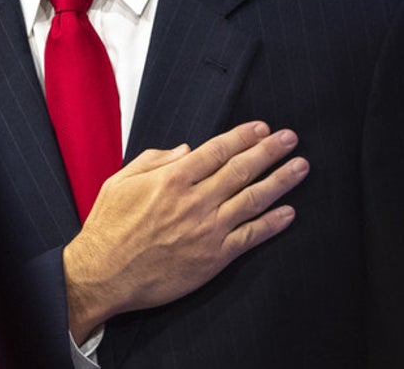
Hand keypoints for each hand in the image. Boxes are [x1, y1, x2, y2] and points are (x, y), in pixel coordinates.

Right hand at [63, 121, 309, 341]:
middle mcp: (194, 201)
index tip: (262, 128)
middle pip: (241, 169)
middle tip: (290, 138)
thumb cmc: (108, 228)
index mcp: (171, 179)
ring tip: (299, 167)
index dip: (242, 137)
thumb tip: (185, 150)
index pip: (216, 151)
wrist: (104, 274)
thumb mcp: (118, 183)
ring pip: (253, 199)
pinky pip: (251, 236)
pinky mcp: (214, 256)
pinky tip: (289, 213)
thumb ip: (152, 161)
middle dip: (269, 151)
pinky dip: (273, 223)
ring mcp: (207, 229)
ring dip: (280, 181)